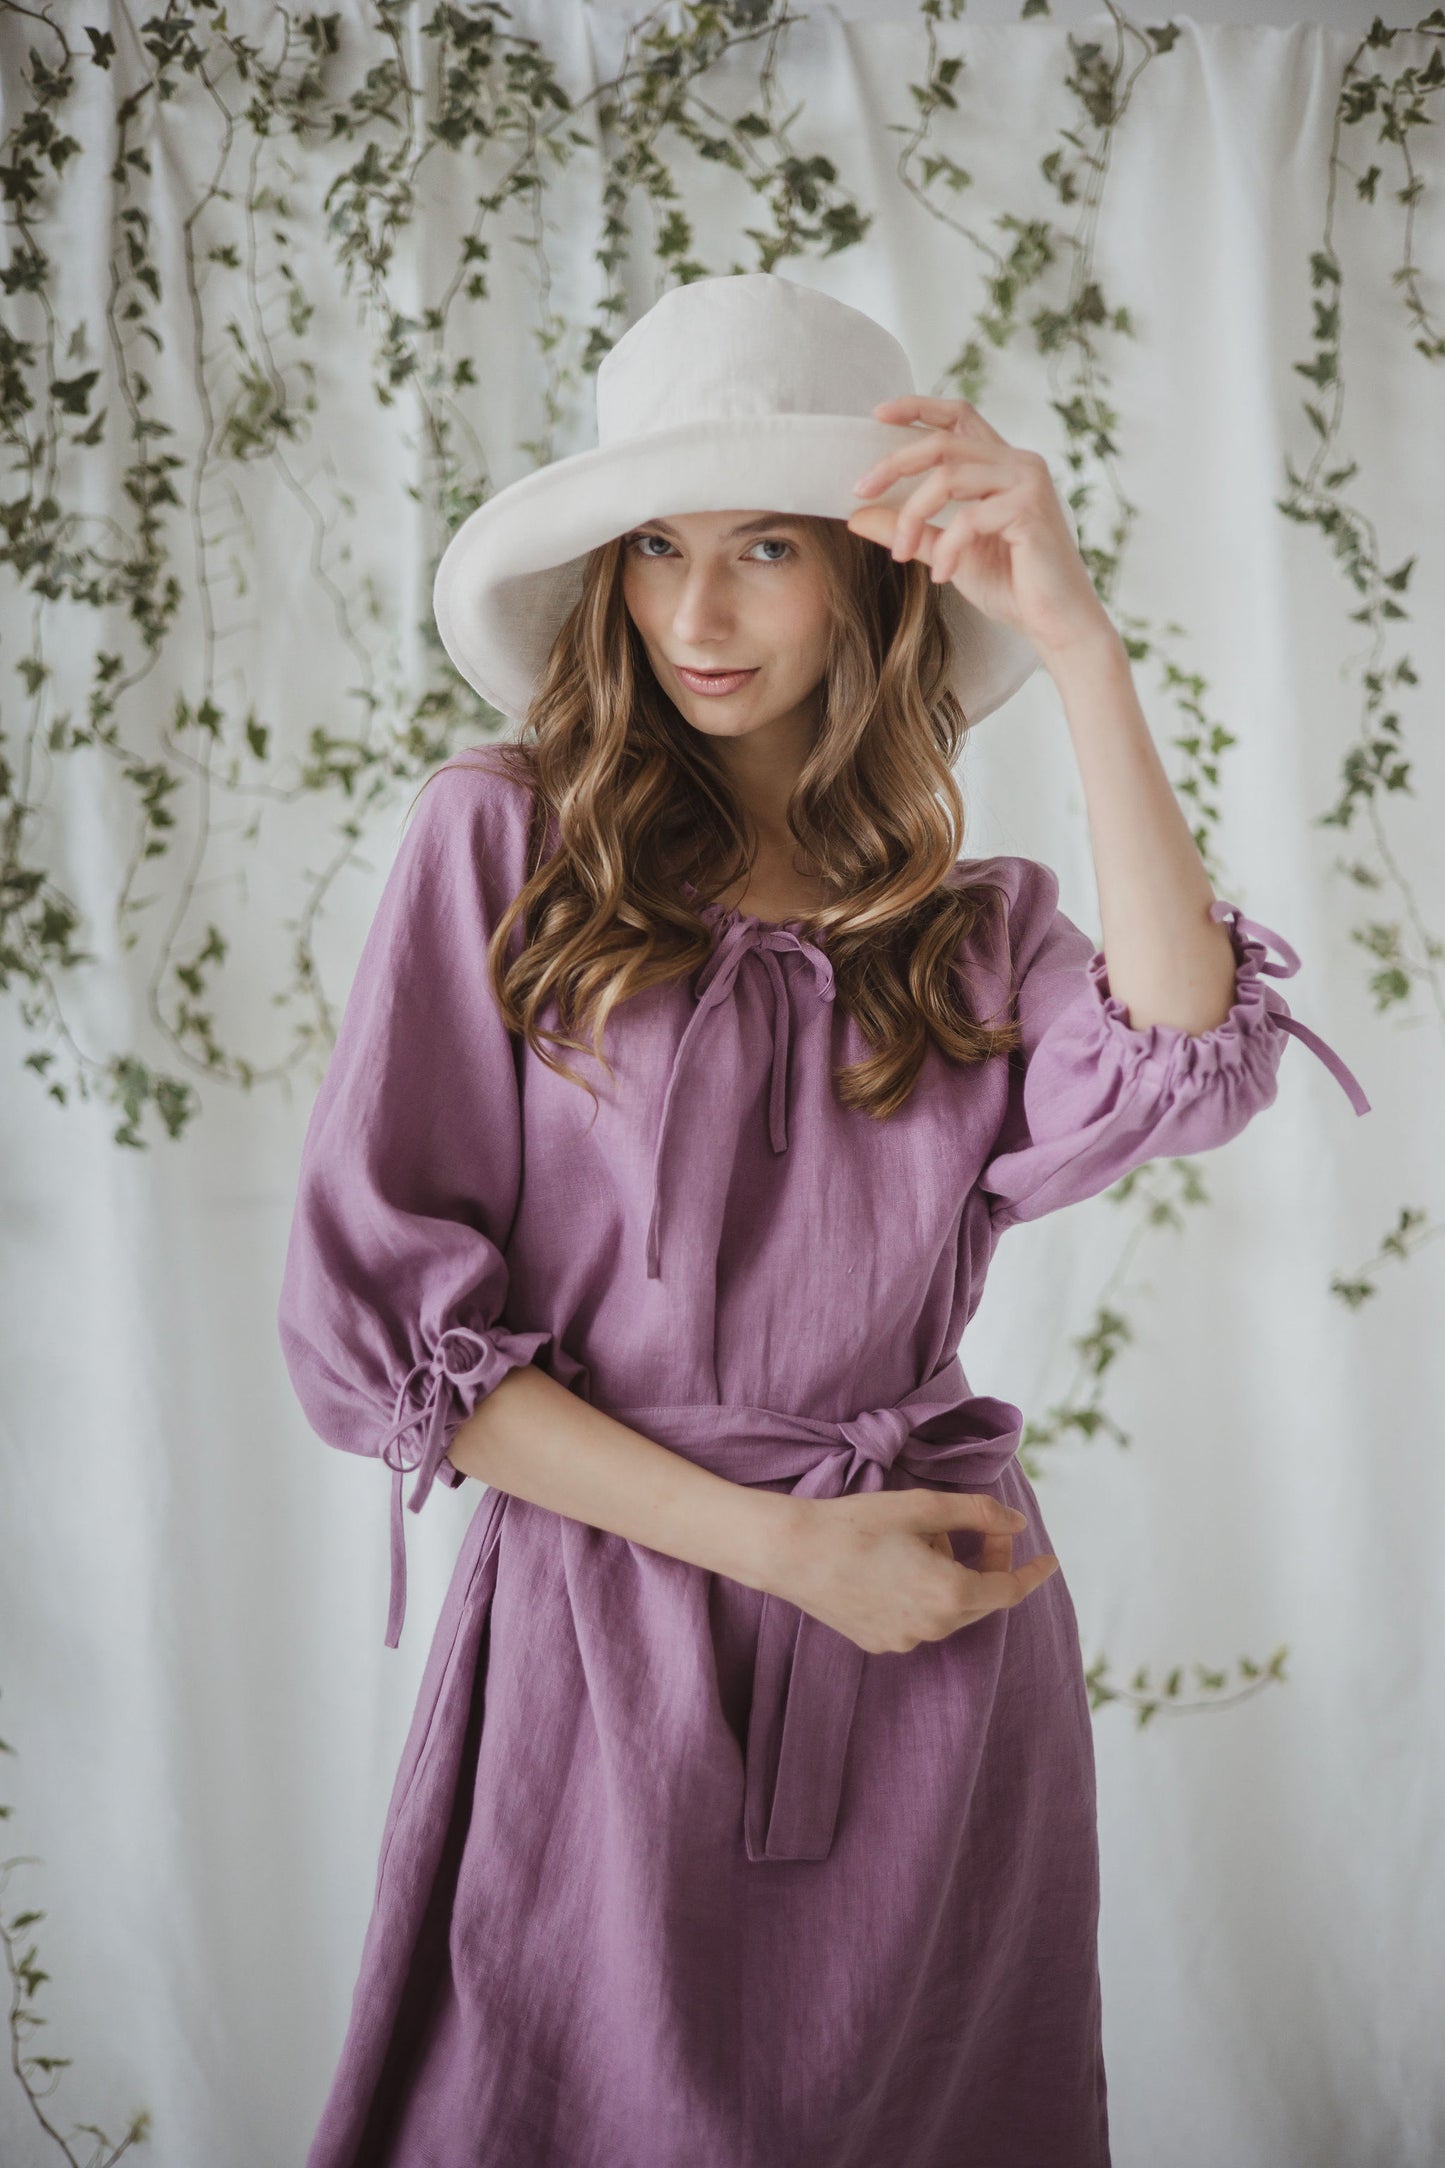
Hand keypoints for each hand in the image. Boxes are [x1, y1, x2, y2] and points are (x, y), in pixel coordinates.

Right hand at [764, 1486, 1059, 1655]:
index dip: (1032, 1573)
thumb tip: (1017, 1522)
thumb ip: (977, 1513)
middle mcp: (933, 1627)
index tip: (1049, 1560)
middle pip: (981, 1599)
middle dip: (989, 1564)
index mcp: (950, 1594)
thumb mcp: (922, 1507)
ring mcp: (905, 1641)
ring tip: (921, 1541)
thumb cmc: (856, 1524)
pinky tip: (896, 1566)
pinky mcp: (880, 1643)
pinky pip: (919, 1620)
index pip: (1010, 1590)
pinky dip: (923, 1595)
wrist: (791, 1554)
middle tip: (979, 1526)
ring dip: (952, 1578)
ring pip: (949, 1609)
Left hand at [846, 393, 1113, 662]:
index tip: (878, 414)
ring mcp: (1027, 481)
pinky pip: (968, 518)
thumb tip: (856, 515)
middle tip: (859, 491)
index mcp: (1001, 465)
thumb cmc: (1011, 587)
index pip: (959, 416)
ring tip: (900, 552)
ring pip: (948, 477)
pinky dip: (947, 549)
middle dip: (895, 464)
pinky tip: (942, 576)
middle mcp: (1018, 462)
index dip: (918, 408)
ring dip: (913, 515)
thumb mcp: (946, 553)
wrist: (1055, 624)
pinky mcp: (1029, 509)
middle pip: (942, 442)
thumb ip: (911, 530)